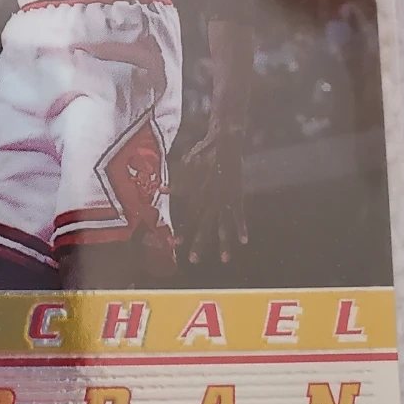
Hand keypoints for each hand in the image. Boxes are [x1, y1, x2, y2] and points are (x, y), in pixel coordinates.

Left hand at [174, 122, 247, 264]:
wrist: (224, 144)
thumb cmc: (203, 153)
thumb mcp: (185, 166)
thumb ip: (176, 183)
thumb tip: (160, 190)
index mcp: (196, 193)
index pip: (187, 216)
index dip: (182, 230)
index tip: (175, 243)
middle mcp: (209, 200)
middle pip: (204, 225)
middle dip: (199, 242)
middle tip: (193, 259)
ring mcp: (224, 199)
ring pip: (223, 225)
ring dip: (223, 243)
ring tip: (224, 259)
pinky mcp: (237, 196)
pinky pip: (239, 215)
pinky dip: (242, 227)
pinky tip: (244, 240)